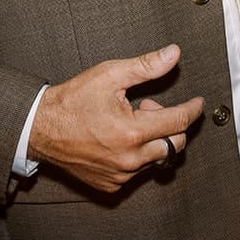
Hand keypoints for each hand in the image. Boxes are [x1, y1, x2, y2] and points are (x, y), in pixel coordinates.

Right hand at [28, 44, 204, 192]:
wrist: (41, 129)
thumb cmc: (73, 101)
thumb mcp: (110, 75)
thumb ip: (146, 66)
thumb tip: (173, 54)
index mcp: (132, 132)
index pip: (178, 122)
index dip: (192, 109)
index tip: (198, 103)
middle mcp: (130, 159)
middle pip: (175, 145)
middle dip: (170, 124)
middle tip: (147, 107)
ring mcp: (121, 176)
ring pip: (157, 159)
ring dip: (153, 140)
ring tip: (130, 122)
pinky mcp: (111, 185)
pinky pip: (138, 172)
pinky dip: (138, 155)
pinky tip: (120, 140)